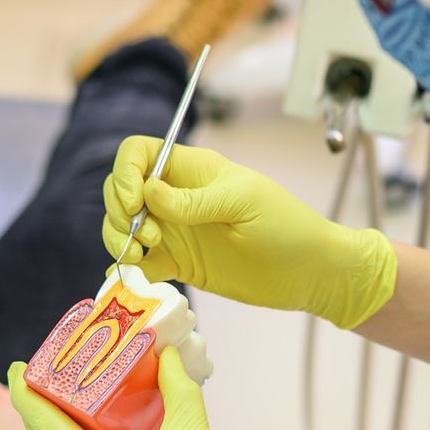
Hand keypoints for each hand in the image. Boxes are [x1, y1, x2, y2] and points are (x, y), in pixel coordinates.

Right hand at [103, 138, 397, 329]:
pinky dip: (128, 268)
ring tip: (143, 254)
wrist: (311, 273)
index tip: (136, 203)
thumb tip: (147, 194)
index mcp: (193, 170)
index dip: (126, 173)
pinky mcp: (178, 263)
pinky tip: (137, 276)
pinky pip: (139, 261)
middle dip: (119, 210)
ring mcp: (175, 230)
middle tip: (149, 235)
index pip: (139, 153)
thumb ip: (194, 200)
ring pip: (123, 225)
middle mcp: (176, 197)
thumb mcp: (244, 203)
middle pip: (122, 189)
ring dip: (118, 238)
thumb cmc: (288, 227)